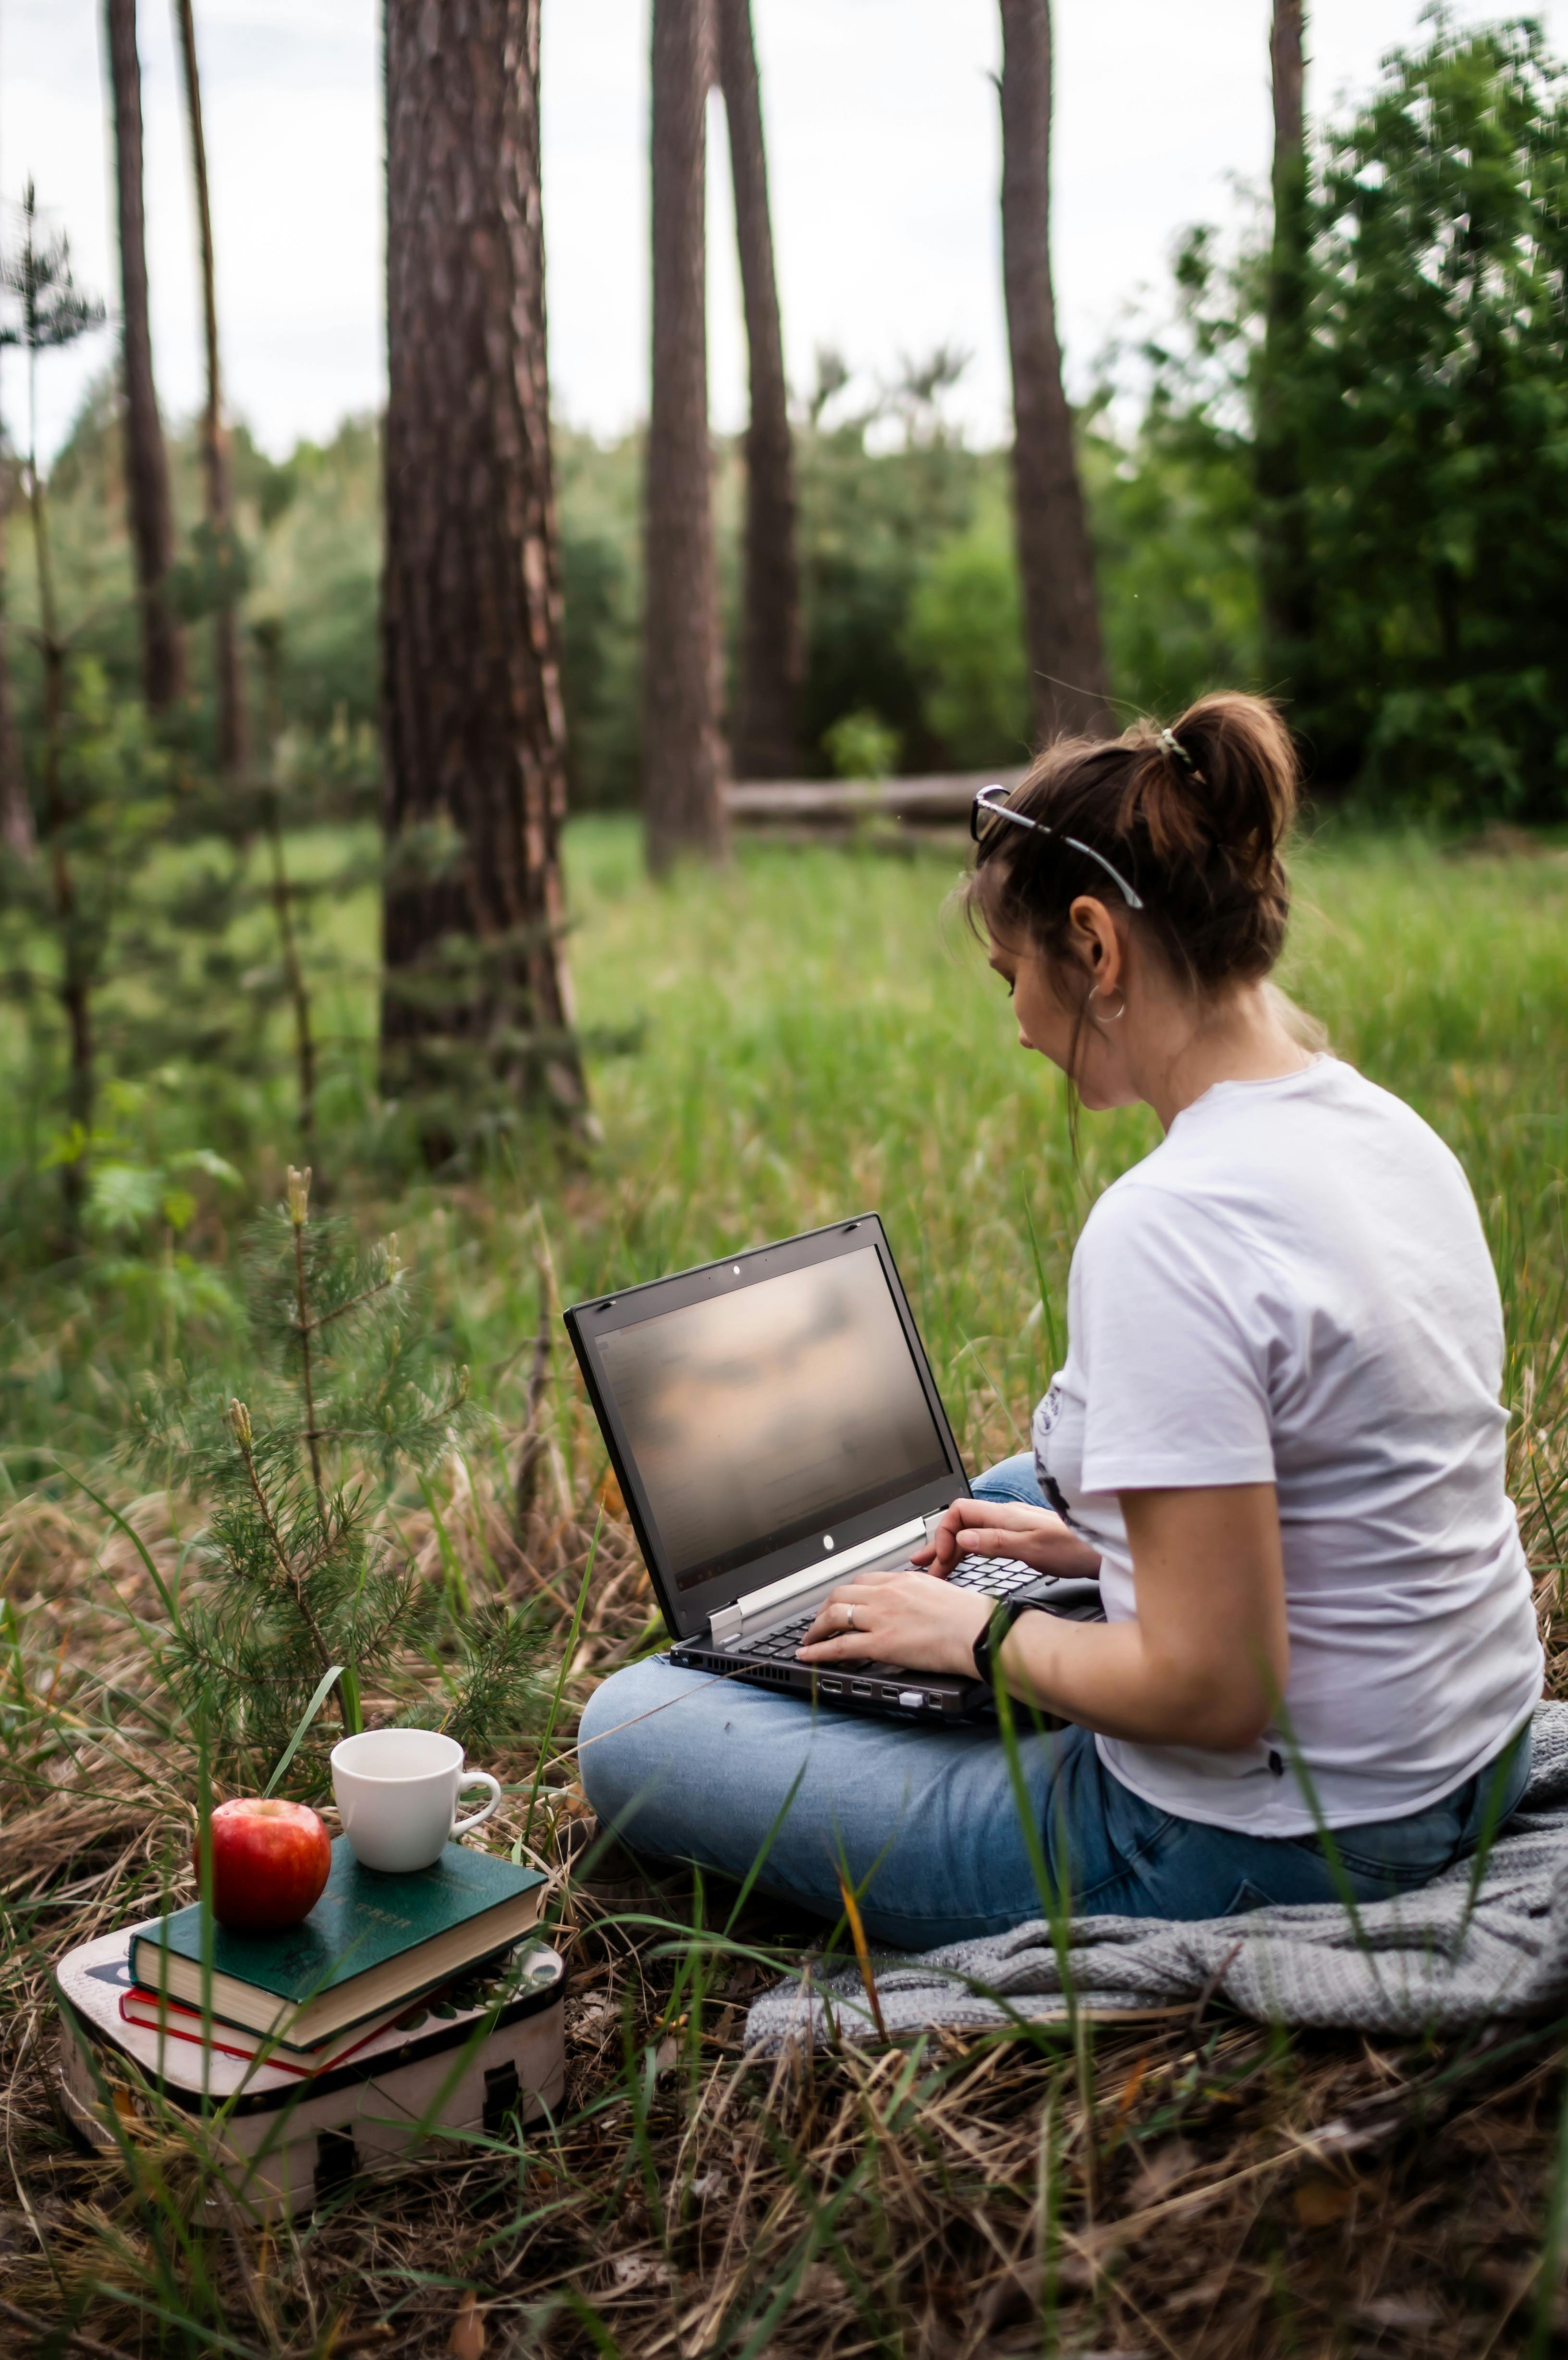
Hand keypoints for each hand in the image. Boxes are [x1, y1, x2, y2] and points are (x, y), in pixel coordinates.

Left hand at [795, 1565, 991, 1678]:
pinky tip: (808, 1656)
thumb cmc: (970, 1617)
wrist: (978, 1631)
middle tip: (819, 1622)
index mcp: (903, 1580)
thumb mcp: (941, 1592)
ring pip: (834, 1616)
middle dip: (824, 1609)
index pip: (863, 1581)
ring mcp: (881, 1617)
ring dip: (816, 1629)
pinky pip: (839, 1645)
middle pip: (841, 1595)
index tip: (841, 1603)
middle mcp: (887, 1594)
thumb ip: (920, 1596)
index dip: (847, 1594)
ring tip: (809, 1640)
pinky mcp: (880, 1643)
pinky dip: (818, 1651)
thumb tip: (916, 1606)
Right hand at [912, 1495, 1101, 1582]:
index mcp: (1005, 1516)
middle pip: (962, 1524)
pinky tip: (965, 1562)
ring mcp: (1014, 1528)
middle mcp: (1006, 1518)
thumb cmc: (1076, 1548)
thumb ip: (996, 1541)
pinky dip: (969, 1553)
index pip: (959, 1513)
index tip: (942, 1560)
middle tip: (921, 1565)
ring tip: (935, 1568)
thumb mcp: (1034, 1548)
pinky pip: (985, 1542)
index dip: (945, 1534)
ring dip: (952, 1550)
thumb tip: (963, 1537)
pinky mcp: (1023, 1540)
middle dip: (939, 1543)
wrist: (1105, 1550)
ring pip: (972, 1534)